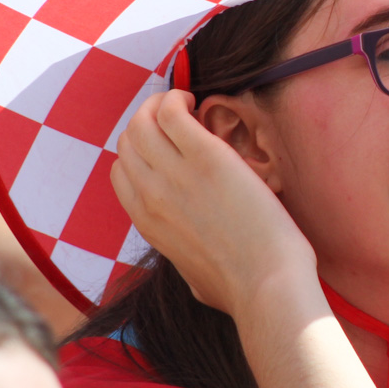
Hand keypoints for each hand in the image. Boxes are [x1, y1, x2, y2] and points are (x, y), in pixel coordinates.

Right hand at [110, 89, 317, 314]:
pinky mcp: (205, 157)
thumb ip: (183, 256)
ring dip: (160, 104)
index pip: (121, 172)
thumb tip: (191, 256)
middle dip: (147, 120)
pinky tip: (197, 102)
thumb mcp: (193, 277)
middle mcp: (151, 196)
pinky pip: (172, 112)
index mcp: (147, 224)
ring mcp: (174, 176)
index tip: (165, 143)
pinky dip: (178, 99)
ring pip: (143, 121)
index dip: (139, 151)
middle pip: (128, 140)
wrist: (267, 286)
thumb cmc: (242, 288)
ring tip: (187, 103)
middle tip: (177, 114)